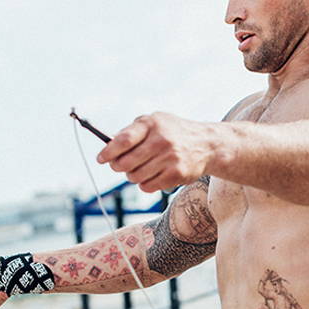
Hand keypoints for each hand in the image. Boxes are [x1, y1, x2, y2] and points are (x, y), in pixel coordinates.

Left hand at [96, 113, 214, 191]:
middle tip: (119, 166)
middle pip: (126, 162)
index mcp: (152, 124)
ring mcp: (170, 158)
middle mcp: (162, 140)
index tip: (101, 159)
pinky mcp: (177, 174)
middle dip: (118, 167)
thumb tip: (109, 144)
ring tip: (139, 169)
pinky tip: (151, 175)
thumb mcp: (156, 122)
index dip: (108, 152)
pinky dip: (145, 184)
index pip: (124, 140)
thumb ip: (132, 131)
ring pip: (135, 177)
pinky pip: (148, 186)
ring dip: (132, 176)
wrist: (207, 145)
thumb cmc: (174, 133)